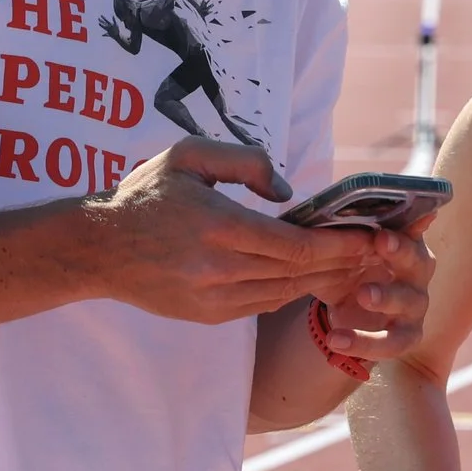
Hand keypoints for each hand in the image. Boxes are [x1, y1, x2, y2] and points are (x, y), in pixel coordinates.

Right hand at [89, 139, 381, 323]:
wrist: (96, 249)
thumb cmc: (145, 194)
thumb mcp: (189, 155)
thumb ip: (244, 162)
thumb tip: (286, 193)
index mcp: (219, 226)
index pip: (297, 244)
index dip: (339, 243)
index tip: (369, 235)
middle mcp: (220, 269)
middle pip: (300, 272)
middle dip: (342, 262)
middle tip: (375, 250)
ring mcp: (214, 299)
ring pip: (286, 292)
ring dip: (323, 279)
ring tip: (353, 263)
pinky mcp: (209, 316)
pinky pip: (263, 304)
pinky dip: (292, 290)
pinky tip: (310, 276)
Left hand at [311, 216, 434, 365]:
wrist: (350, 313)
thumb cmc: (355, 271)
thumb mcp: (349, 253)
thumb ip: (353, 232)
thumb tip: (359, 202)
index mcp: (406, 247)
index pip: (411, 233)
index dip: (402, 231)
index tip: (384, 229)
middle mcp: (418, 276)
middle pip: (419, 262)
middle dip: (401, 253)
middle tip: (380, 243)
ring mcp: (415, 308)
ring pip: (408, 302)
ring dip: (387, 297)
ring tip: (362, 295)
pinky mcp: (406, 337)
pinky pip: (390, 343)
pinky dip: (363, 343)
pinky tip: (336, 340)